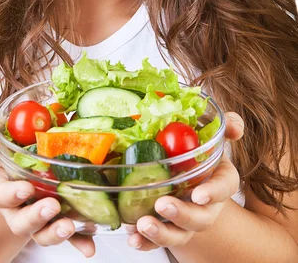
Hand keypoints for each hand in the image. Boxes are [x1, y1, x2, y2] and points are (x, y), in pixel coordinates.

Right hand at [0, 123, 95, 257]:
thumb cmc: (9, 148)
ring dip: (55, 233)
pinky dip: (79, 241)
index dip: (10, 194)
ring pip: (42, 233)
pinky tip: (89, 246)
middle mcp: (16, 207)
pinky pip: (69, 236)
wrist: (26, 162)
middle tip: (52, 206)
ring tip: (69, 226)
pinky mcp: (58, 221)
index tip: (26, 189)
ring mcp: (38, 216)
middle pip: (20, 221)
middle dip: (35, 217)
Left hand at [127, 111, 243, 250]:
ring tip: (143, 224)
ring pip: (179, 234)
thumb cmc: (197, 151)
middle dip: (182, 214)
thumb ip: (225, 127)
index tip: (198, 194)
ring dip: (162, 233)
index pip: (223, 188)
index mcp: (219, 181)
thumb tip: (235, 126)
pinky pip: (155, 241)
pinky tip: (133, 238)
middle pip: (200, 218)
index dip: (212, 193)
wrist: (185, 173)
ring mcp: (185, 220)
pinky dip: (144, 242)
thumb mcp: (209, 135)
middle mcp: (205, 206)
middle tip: (162, 204)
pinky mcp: (165, 228)